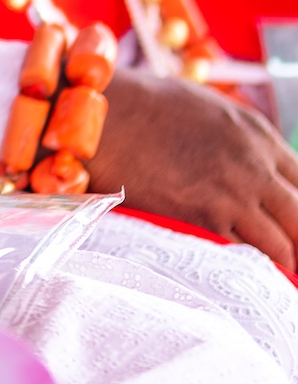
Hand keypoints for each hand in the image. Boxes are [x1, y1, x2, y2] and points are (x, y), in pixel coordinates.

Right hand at [90, 67, 297, 270]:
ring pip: (280, 247)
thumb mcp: (210, 109)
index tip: (293, 225)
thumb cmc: (148, 106)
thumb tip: (259, 169)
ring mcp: (230, 195)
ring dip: (280, 263)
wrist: (105, 116)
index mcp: (257, 135)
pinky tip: (242, 278)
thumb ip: (242, 141)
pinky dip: (247, 270)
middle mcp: (253, 166)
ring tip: (272, 278)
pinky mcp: (201, 220)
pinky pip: (242, 256)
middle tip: (291, 260)